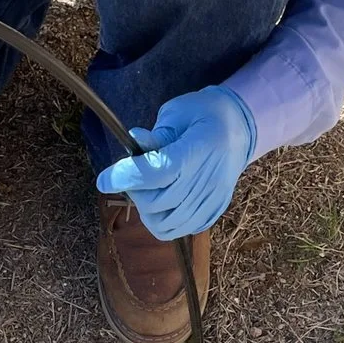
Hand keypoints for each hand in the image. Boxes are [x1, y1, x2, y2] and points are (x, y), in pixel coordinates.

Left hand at [97, 85, 255, 240]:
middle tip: (131, 179)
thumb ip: (156, 134)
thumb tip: (135, 142)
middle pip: (158, 203)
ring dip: (146, 211)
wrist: (240, 128)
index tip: (104, 179)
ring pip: (166, 224)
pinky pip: (179, 230)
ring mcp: (212, 200)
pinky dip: (162, 222)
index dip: (128, 178)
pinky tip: (161, 203)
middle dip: (134, 193)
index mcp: (199, 148)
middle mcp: (208, 180)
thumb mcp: (178, 112)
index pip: (158, 172)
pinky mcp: (212, 213)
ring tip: (145, 192)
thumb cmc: (203, 115)